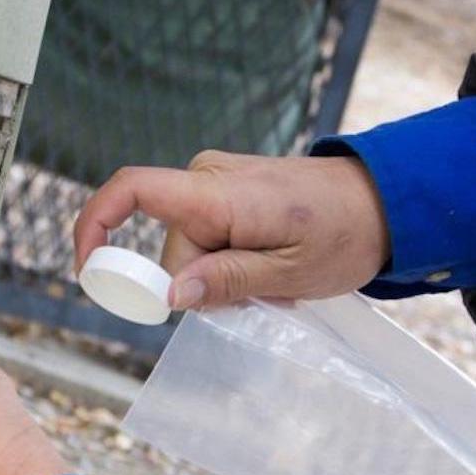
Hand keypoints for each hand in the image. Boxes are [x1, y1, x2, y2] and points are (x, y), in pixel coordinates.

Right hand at [74, 151, 390, 309]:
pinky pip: (208, 234)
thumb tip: (171, 295)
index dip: (96, 226)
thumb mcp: (289, 274)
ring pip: (190, 247)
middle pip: (171, 247)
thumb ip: (227, 281)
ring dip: (221, 275)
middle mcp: (209, 176)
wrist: (384, 201)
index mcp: (219, 193)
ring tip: (275, 281)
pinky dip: (230, 260)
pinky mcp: (228, 190)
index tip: (91, 271)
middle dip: (201, 283)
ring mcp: (218, 180)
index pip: (132, 190)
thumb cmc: (345, 234)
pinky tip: (269, 269)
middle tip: (260, 298)